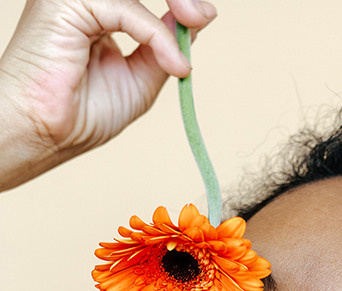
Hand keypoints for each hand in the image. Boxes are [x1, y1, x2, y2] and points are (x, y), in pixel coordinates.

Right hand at [0, 0, 216, 189]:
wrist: (46, 133)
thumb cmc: (81, 114)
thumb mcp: (141, 79)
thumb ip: (164, 44)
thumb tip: (199, 16)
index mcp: (94, 8)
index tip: (201, 16)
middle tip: (202, 16)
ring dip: (173, 8)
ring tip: (187, 44)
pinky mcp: (66, 0)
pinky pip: (126, 8)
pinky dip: (157, 35)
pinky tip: (174, 64)